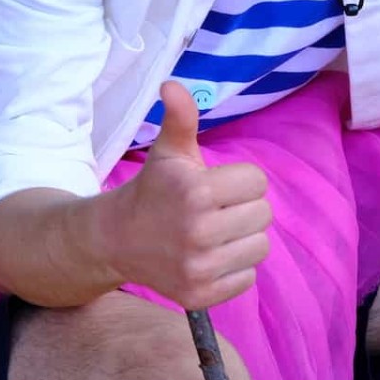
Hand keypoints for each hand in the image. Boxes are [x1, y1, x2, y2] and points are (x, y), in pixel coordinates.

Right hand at [104, 82, 272, 309]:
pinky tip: (209, 257)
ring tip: (214, 233)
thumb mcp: (168, 151)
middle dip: (242, 208)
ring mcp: (198, 267)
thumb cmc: (153, 190)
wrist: (116, 239)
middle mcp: (197, 231)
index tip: (213, 186)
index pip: (257, 182)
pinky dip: (234, 268)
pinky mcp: (200, 296)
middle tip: (213, 210)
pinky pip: (248, 277)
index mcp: (195, 191)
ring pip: (260, 246)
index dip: (238, 181)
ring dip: (242, 238)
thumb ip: (180, 117)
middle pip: (263, 214)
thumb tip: (172, 84)